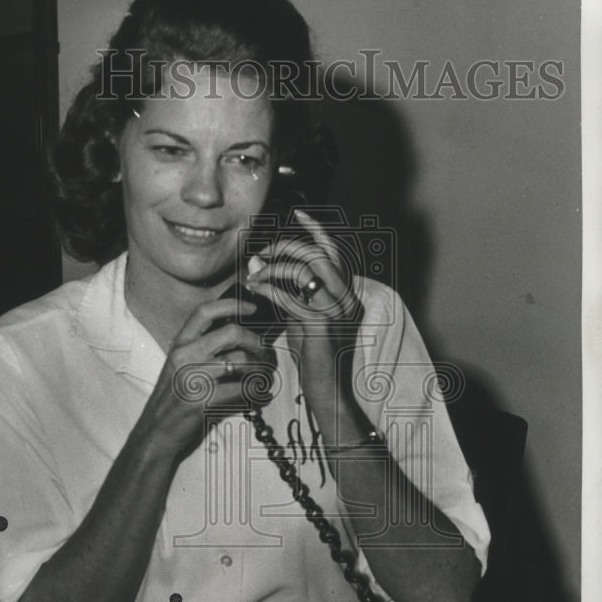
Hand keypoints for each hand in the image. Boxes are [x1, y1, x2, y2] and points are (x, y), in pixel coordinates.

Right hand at [139, 297, 274, 459]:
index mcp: (179, 344)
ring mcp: (192, 377)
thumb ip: (202, 350)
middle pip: (232, 332)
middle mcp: (184, 356)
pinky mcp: (202, 400)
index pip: (205, 311)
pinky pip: (242, 389)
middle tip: (265, 354)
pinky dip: (257, 393)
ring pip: (241, 361)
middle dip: (256, 342)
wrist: (155, 433)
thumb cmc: (172, 400)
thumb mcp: (180, 367)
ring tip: (264, 378)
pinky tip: (259, 396)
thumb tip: (240, 338)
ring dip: (260, 370)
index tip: (252, 309)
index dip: (233, 304)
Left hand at [244, 210, 367, 438]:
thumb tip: (260, 262)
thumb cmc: (312, 354)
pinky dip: (270, 290)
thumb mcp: (301, 316)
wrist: (326, 388)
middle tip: (265, 252)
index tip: (298, 214)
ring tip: (255, 276)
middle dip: (288, 246)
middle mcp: (347, 297)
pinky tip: (256, 291)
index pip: (335, 251)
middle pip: (319, 254)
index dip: (317, 229)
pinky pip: (291, 298)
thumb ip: (287, 290)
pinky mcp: (321, 326)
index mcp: (346, 292)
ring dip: (275, 268)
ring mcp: (337, 311)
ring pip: (305, 271)